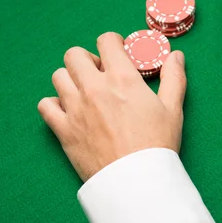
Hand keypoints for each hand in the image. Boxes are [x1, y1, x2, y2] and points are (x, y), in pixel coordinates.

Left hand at [37, 32, 186, 181]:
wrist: (137, 181)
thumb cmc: (157, 144)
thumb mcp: (173, 108)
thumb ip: (174, 77)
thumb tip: (176, 56)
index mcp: (122, 79)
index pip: (106, 41)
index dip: (112, 42)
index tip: (117, 52)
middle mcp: (94, 88)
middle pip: (74, 55)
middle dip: (87, 59)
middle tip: (100, 73)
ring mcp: (75, 108)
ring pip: (58, 76)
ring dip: (71, 79)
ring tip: (85, 92)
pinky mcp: (63, 130)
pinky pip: (45, 105)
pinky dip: (54, 104)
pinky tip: (69, 110)